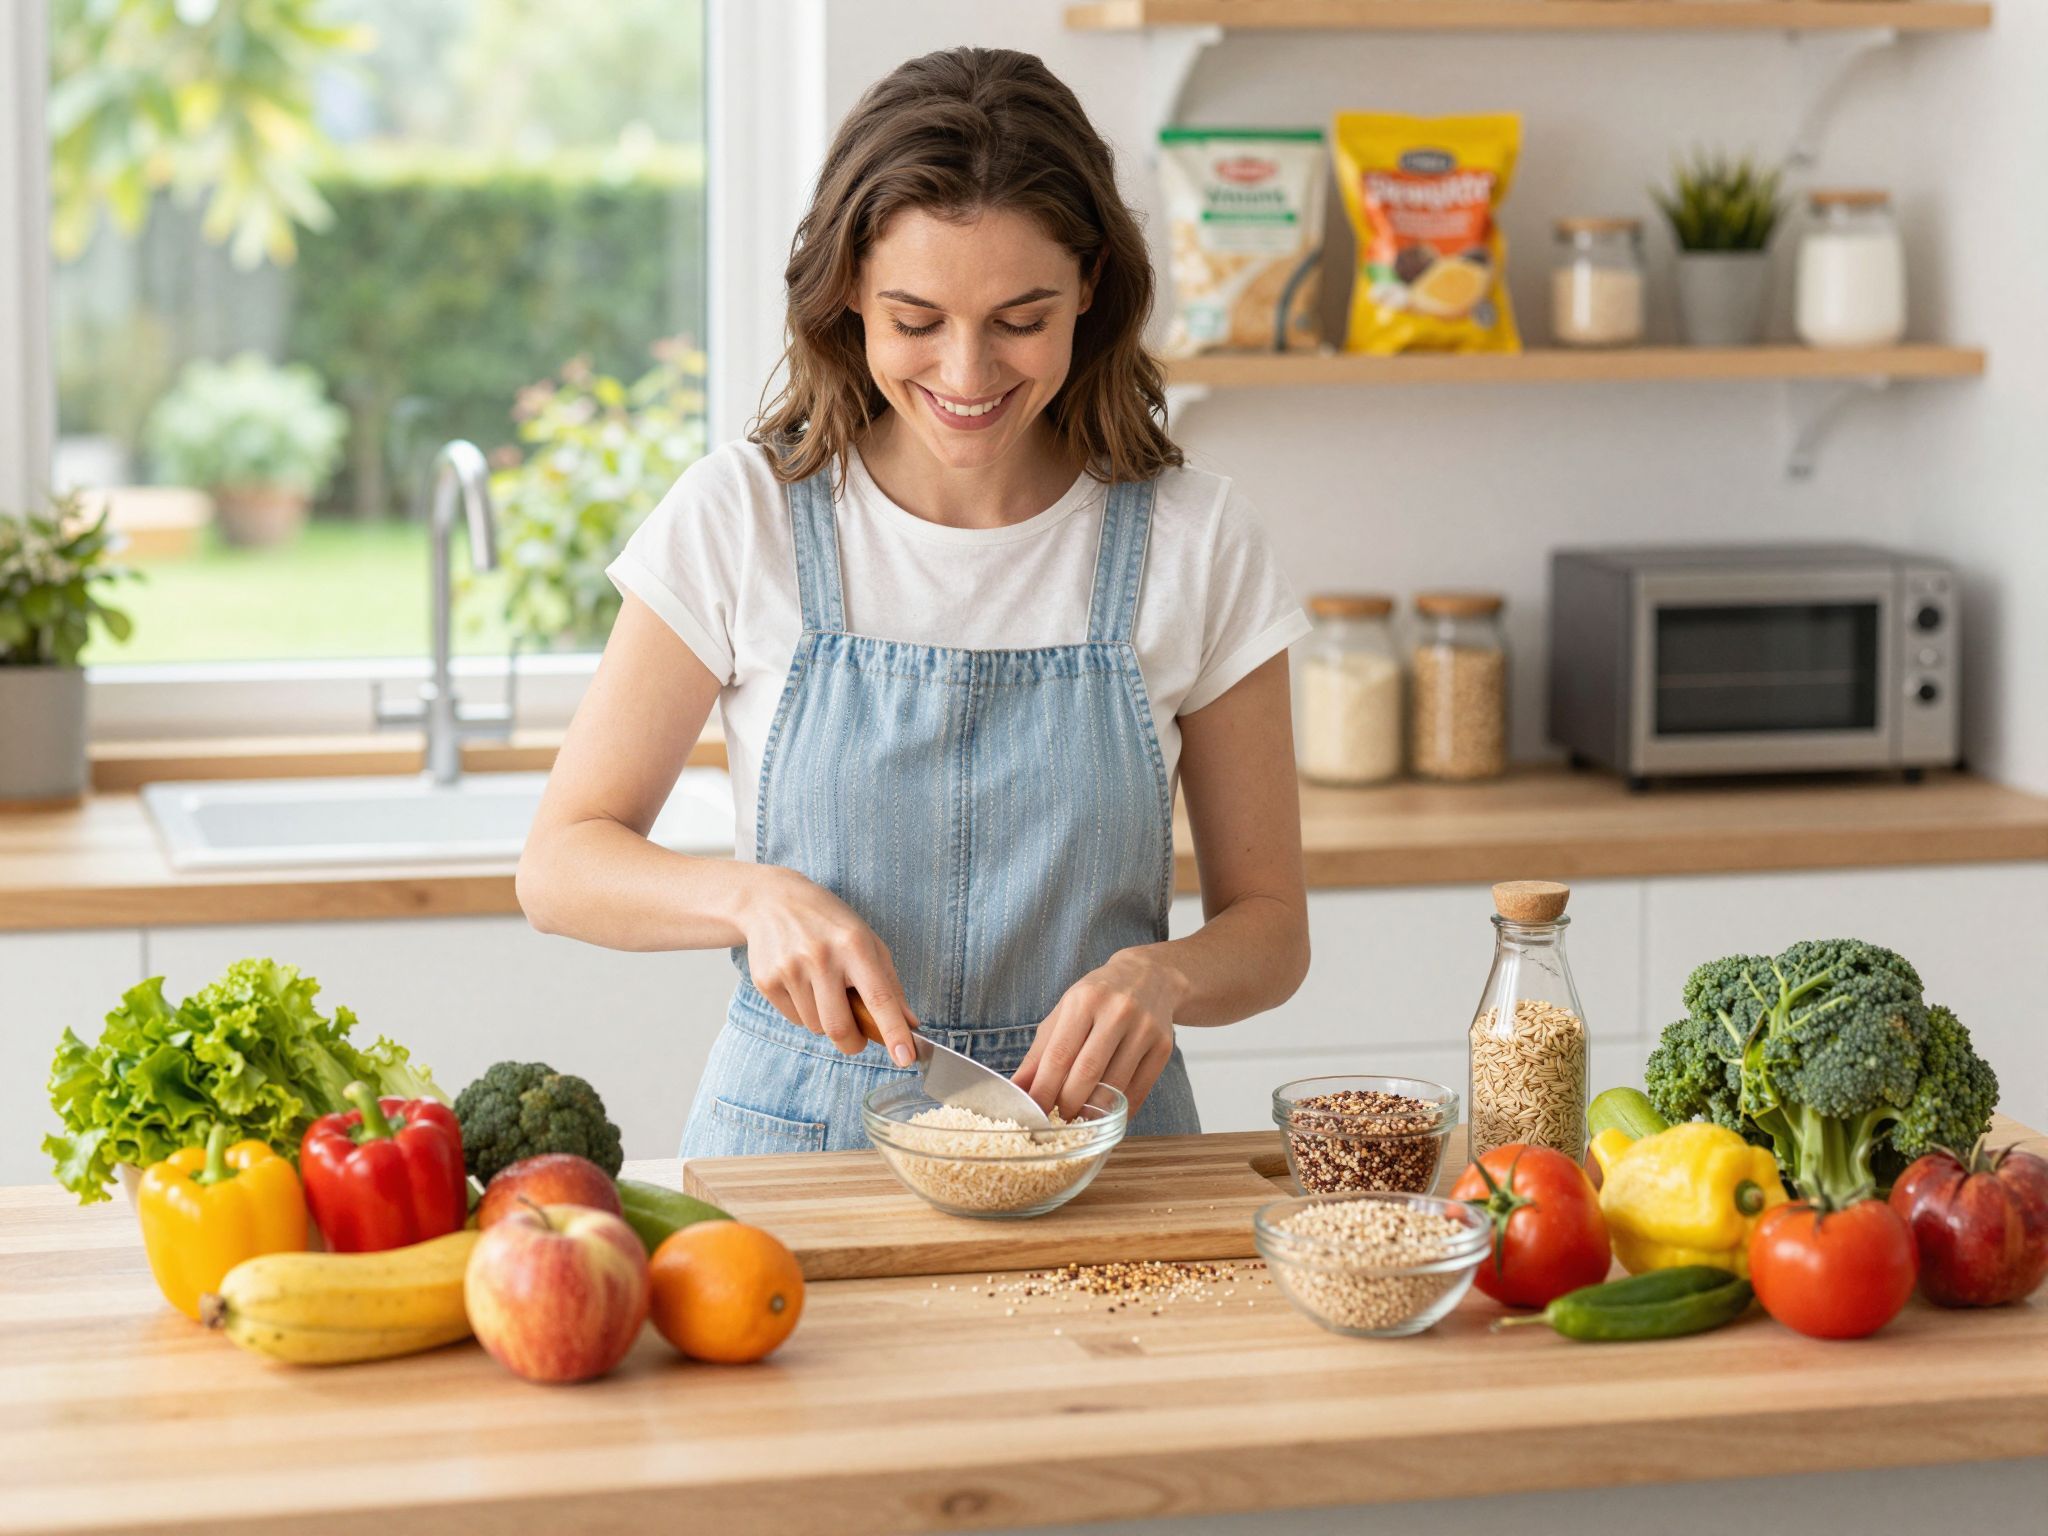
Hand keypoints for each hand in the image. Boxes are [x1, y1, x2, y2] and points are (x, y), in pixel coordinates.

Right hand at [739, 866, 918, 1064]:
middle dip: (853, 1043)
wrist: (772, 901)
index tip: (905, 1057)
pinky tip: (801, 983)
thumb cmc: (829, 923)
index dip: (894, 1031)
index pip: (879, 997)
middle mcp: (822, 957)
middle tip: (857, 1038)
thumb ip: (889, 983)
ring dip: (825, 1020)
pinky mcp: (767, 980)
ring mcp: (791, 969)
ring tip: (822, 989)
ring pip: (816, 1027)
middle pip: (840, 1028)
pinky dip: (804, 1012)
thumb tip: (910, 1023)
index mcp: (855, 945)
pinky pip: (794, 1020)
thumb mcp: (867, 941)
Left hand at [1014, 949, 1185, 1120]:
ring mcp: (1144, 1029)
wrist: (1150, 976)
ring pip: (1114, 1086)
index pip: (1059, 1055)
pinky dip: (1119, 1110)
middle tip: (1056, 1120)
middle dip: (1067, 1104)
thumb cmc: (1098, 997)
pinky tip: (1106, 1113)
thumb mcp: (1064, 1013)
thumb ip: (1039, 1052)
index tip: (1033, 1113)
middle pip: (1087, 1073)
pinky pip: (1139, 1090)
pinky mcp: (1163, 1047)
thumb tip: (1017, 1089)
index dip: (1043, 1090)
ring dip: (1092, 1111)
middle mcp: (1117, 1012)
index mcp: (1084, 1000)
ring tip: (1078, 1118)